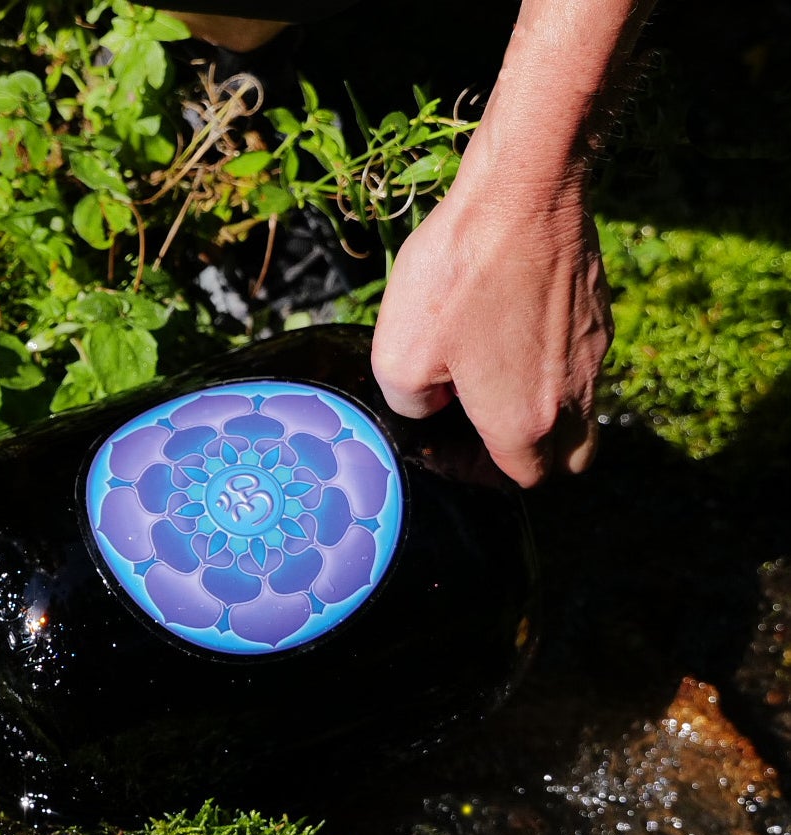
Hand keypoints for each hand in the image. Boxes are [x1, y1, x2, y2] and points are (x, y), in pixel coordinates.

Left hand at [371, 181, 612, 485]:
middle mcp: (575, 396)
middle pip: (565, 456)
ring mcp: (596, 354)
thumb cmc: (457, 276)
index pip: (524, 478)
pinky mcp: (599, 313)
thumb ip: (410, 405)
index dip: (480, 472)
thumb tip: (430, 408)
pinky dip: (547, 363)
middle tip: (476, 423)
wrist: (523, 195)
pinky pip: (578, 361)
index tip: (447, 443)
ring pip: (576, 408)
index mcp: (526, 421)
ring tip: (482, 371)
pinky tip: (504, 328)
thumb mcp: (398, 355)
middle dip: (523, 453)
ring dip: (535, 405)